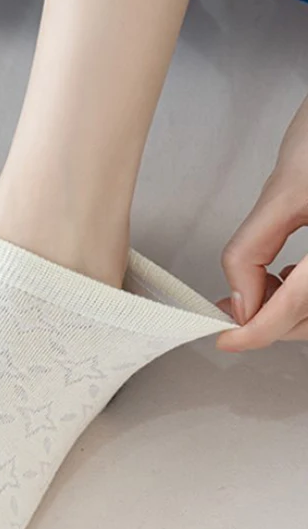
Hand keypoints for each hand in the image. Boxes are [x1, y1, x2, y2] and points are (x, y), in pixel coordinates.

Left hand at [217, 94, 307, 350]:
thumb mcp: (284, 189)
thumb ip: (252, 248)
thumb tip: (240, 298)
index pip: (297, 305)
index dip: (257, 331)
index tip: (227, 339)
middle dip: (269, 322)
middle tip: (230, 311)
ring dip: (288, 311)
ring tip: (256, 291)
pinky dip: (306, 295)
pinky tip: (289, 276)